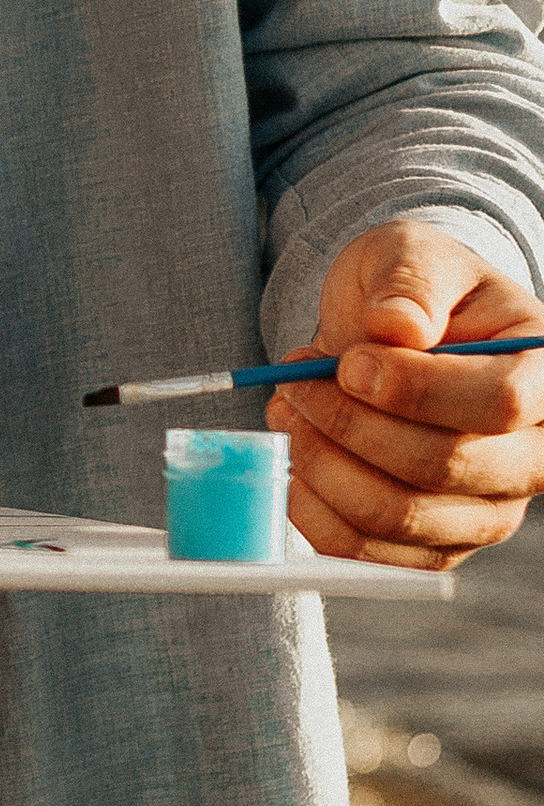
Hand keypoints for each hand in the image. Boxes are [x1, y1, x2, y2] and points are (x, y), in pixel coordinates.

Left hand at [268, 220, 543, 567]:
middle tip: (293, 384)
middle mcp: (533, 454)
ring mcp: (489, 508)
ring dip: (322, 465)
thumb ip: (409, 282)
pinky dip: (313, 511)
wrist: (398, 334)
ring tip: (286, 411)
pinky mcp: (437, 543)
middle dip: (350, 425)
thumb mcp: (411, 254)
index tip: (348, 364)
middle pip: (444, 465)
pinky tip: (288, 460)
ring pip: (399, 515)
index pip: (501, 402)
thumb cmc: (416, 291)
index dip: (415, 390)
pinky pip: (370, 551)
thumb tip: (396, 325)